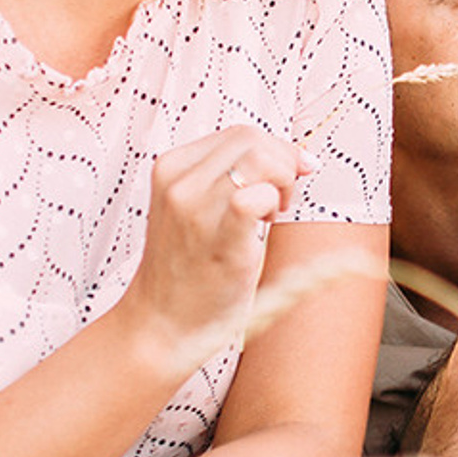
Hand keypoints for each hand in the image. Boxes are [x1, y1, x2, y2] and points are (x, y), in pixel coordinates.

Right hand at [120, 124, 310, 367]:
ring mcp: (194, 208)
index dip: (277, 149)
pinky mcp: (218, 238)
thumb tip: (296, 157)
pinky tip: (264, 228)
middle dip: (283, 165)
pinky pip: (256, 198)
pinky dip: (272, 205)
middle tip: (279, 203)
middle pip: (253, 140)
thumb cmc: (189, 268)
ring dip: (281, 185)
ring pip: (261, 161)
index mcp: (173, 166)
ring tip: (269, 217)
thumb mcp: (197, 208)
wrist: (161, 323)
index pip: (240, 133)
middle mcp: (179, 181)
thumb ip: (231, 177)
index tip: (292, 175)